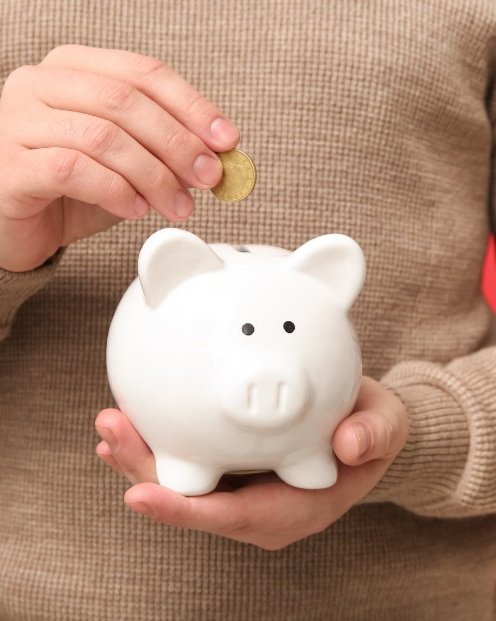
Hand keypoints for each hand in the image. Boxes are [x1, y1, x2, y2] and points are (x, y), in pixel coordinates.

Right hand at [0, 45, 238, 271]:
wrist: (22, 227)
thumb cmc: (72, 191)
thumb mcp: (129, 165)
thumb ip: (164, 153)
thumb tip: (216, 157)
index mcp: (73, 70)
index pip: (143, 72)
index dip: (191, 105)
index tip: (226, 139)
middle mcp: (40, 84)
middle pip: (124, 100)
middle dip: (177, 142)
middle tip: (208, 176)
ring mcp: (18, 122)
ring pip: (103, 136)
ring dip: (153, 175)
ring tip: (176, 204)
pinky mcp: (10, 166)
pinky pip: (73, 169)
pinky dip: (115, 190)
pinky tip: (135, 209)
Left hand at [95, 376, 407, 549]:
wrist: (360, 430)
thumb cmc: (370, 432)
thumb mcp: (384, 428)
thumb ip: (373, 434)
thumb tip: (349, 444)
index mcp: (293, 508)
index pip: (231, 517)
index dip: (183, 510)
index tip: (140, 495)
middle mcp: (257, 509)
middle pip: (191, 500)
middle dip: (146, 472)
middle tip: (112, 432)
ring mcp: (240, 490)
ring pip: (181, 483)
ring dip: (142, 456)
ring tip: (110, 425)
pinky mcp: (230, 469)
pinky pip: (187, 464)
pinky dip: (157, 446)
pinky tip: (131, 424)